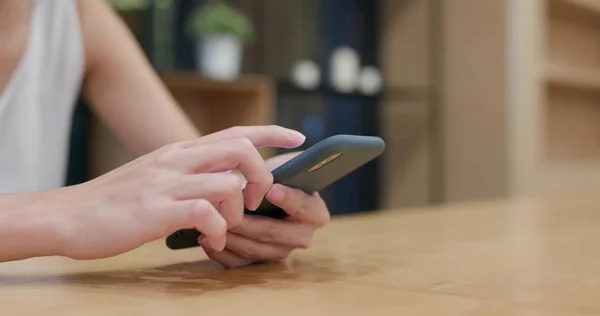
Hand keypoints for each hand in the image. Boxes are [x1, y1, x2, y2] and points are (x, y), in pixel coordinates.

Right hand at [52, 126, 305, 259]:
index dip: (272, 133)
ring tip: (226, 229)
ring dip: (239, 212)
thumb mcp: (156, 176)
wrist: (68, 216)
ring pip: (229, 183)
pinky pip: (208, 214)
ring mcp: (168, 183)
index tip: (298, 138)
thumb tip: (226, 182)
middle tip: (257, 201)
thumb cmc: (116, 202)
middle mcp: (178, 160)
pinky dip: (219, 230)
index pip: (236, 132)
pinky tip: (211, 241)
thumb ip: (189, 173)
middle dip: (264, 176)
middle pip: (242, 149)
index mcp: (180, 152)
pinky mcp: (158, 210)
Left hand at [201, 152, 330, 267]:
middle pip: (279, 236)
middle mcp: (301, 235)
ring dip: (234, 238)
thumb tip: (295, 140)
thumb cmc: (268, 173)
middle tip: (233, 213)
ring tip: (214, 222)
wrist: (250, 189)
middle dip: (253, 224)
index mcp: (314, 210)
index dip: (290, 200)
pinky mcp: (258, 261)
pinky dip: (221, 252)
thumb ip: (290, 160)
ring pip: (257, 251)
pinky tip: (205, 238)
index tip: (271, 189)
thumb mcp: (281, 163)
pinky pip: (240, 263)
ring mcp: (280, 251)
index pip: (307, 209)